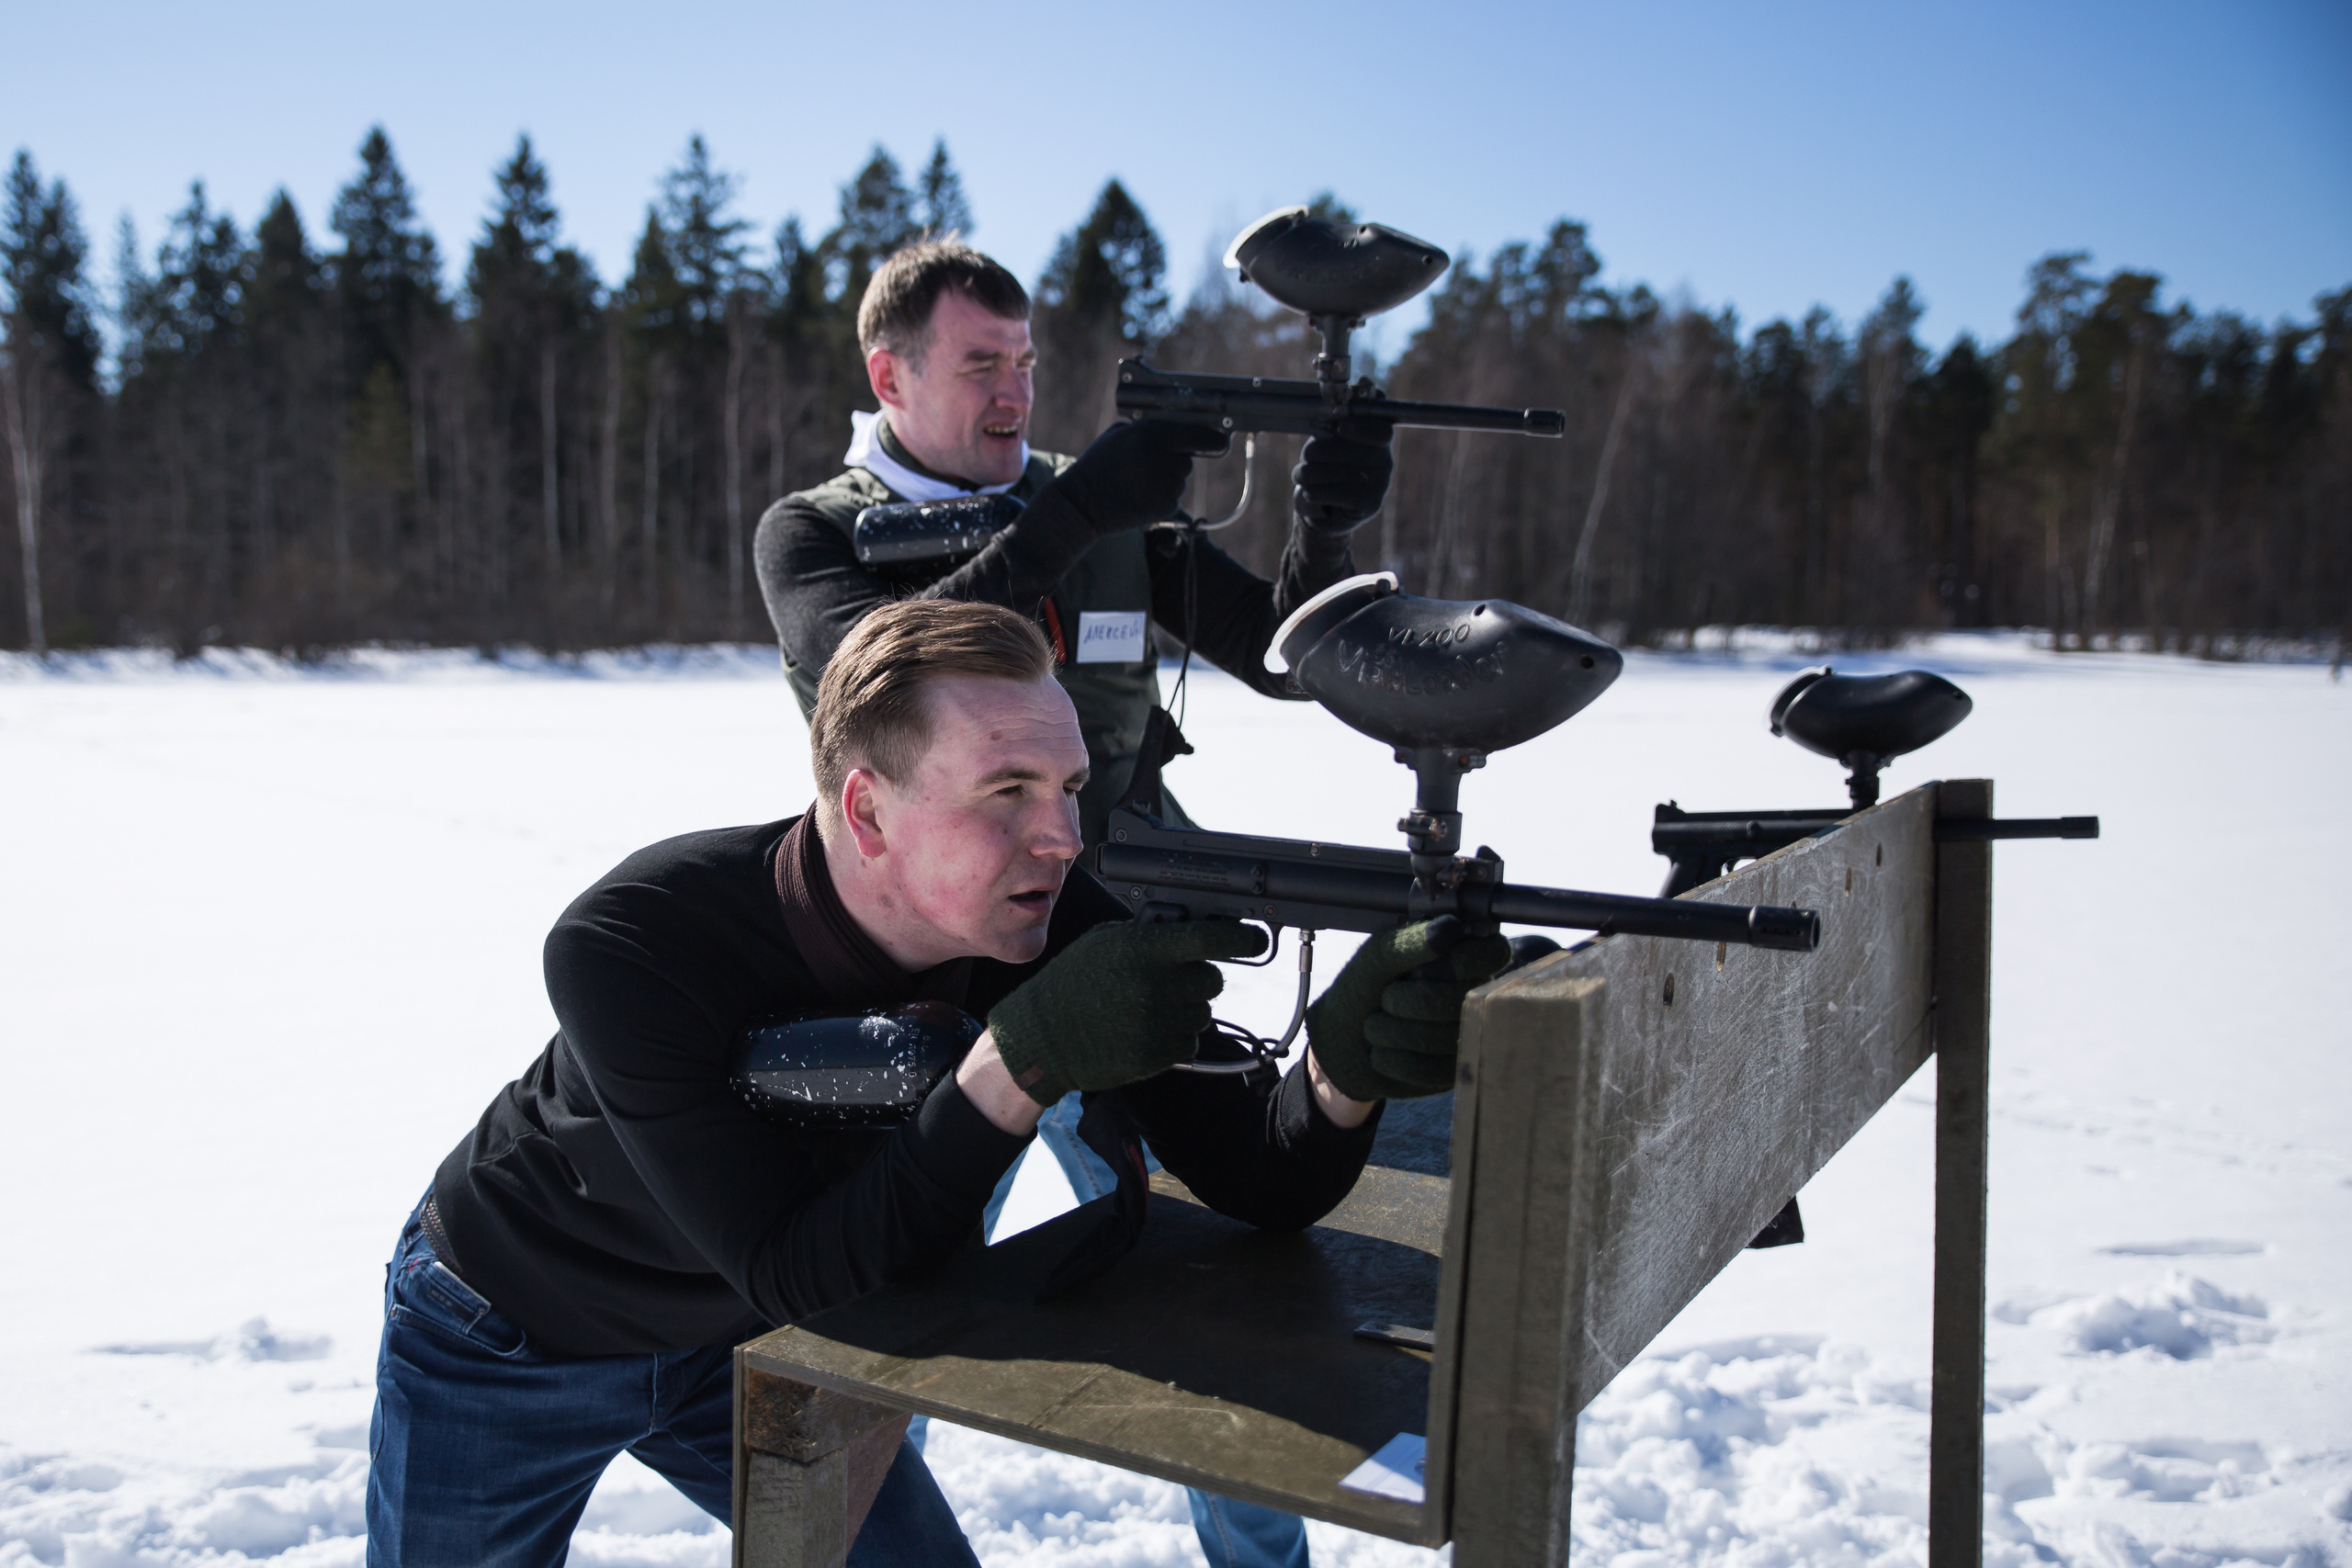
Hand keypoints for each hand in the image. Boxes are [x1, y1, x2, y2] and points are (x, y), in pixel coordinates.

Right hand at [987, 919, 1268, 1104]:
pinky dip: (1176, 1036)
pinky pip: (1190, 1042)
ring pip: (1203, 1012)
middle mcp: (1156, 985)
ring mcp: (1157, 1023)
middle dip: (1199, 978)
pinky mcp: (1157, 1055)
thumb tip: (1192, 931)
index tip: (1255, 940)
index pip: (1211, 938)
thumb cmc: (1073, 983)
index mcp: (1144, 950)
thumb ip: (1150, 936)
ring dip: (1186, 1008)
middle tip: (1172, 979)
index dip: (1241, 938)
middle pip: (1213, 979)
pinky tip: (1145, 1029)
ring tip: (1148, 1007)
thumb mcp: (1105, 943)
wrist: (1043, 1036)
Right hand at [1050, 420, 1230, 535]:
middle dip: (1173, 461)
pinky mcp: (1166, 507)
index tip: (1221, 440)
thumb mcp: (1119, 434)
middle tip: (1146, 466)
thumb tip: (1175, 427)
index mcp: (1152, 436)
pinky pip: (1172, 499)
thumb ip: (1148, 429)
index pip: (1199, 435)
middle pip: (1186, 460)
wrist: (1083, 504)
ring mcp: (1167, 485)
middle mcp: (1164, 459)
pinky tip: (1137, 497)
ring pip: (1179, 480)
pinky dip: (1160, 499)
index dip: (1213, 439)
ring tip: (1136, 483)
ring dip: (1165, 480)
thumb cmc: (1099, 464)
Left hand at [1292, 414, 1394, 533]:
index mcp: (1380, 439)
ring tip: (1302, 475)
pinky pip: (1327, 493)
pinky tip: (1310, 491)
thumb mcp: (1329, 440)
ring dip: (1305, 474)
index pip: (1381, 431)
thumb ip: (1331, 424)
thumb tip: (1329, 406)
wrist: (1330, 508)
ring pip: (1327, 473)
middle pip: (1344, 451)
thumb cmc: (1329, 464)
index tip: (1340, 428)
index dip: (1360, 428)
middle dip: (1314, 452)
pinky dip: (1311, 491)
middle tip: (1306, 456)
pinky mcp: (1368, 505)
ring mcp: (1380, 484)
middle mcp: (1385, 461)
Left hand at [1304, 917, 1511, 1100]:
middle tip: (1385, 997)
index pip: (1493, 953)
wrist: (1341, 1038)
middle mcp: (1473, 996)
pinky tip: (1381, 1051)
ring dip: (1392, 1031)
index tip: (1423, 968)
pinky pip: (1429, 1071)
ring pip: (1442, 1037)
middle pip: (1460, 998)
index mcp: (1462, 957)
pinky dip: (1391, 1059)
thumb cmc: (1363, 988)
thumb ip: (1411, 941)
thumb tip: (1450, 929)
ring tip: (1375, 1024)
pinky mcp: (1451, 1073)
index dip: (1462, 962)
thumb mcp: (1378, 956)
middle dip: (1406, 1000)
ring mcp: (1466, 1036)